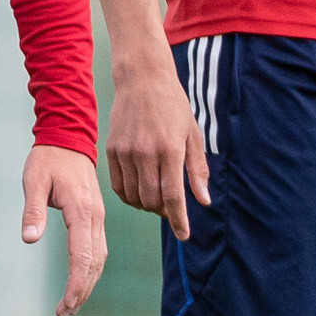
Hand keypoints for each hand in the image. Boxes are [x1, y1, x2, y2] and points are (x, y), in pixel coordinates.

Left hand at [23, 144, 109, 315]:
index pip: (82, 256)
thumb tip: (29, 239)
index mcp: (81, 210)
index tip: (65, 304)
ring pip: (99, 259)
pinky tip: (81, 281)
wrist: (68, 139)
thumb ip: (33, 211)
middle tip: (64, 312)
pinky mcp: (96, 218)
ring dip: (87, 284)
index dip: (75, 284)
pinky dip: (90, 270)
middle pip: (93, 263)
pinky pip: (98, 249)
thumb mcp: (33, 181)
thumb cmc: (47, 160)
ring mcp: (98, 218)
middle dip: (81, 291)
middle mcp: (95, 218)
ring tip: (71, 305)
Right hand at [104, 61, 209, 238]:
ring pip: (134, 196)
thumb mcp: (192, 134)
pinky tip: (140, 190)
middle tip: (171, 208)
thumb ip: (197, 170)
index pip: (173, 196)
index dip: (179, 220)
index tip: (184, 235)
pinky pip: (119, 186)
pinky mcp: (111, 150)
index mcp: (170, 149)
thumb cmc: (173, 106)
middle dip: (163, 212)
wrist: (141, 79)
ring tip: (156, 198)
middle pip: (152, 200)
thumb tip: (204, 201)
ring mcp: (125, 152)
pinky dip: (130, 196)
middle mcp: (145, 152)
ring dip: (147, 205)